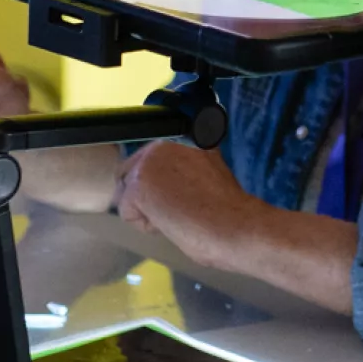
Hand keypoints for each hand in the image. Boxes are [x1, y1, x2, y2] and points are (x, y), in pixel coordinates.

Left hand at [115, 141, 262, 271]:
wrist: (233, 225)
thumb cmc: (229, 210)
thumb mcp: (212, 169)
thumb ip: (188, 164)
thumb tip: (170, 176)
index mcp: (184, 136)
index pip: (151, 161)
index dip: (162, 186)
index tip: (184, 197)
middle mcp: (164, 141)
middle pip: (132, 174)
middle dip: (149, 197)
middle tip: (182, 209)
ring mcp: (149, 160)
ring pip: (128, 194)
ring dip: (149, 211)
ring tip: (180, 214)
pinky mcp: (138, 184)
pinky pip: (128, 213)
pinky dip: (147, 225)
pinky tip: (173, 221)